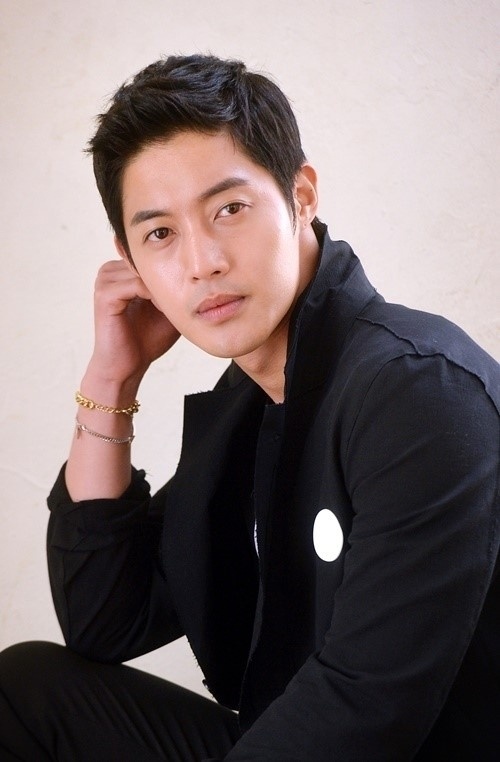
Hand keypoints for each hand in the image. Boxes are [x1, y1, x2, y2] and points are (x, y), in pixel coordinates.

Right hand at [86, 259, 179, 388]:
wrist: (128, 366)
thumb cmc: (147, 339)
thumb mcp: (168, 307)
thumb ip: (175, 285)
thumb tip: (200, 271)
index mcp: (121, 272)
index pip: (150, 256)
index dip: (172, 268)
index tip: (189, 287)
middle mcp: (110, 271)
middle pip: (146, 261)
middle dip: (168, 276)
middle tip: (184, 295)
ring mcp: (104, 282)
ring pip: (143, 271)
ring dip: (162, 287)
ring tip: (170, 306)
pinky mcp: (105, 295)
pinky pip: (136, 285)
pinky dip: (154, 296)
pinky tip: (161, 308)